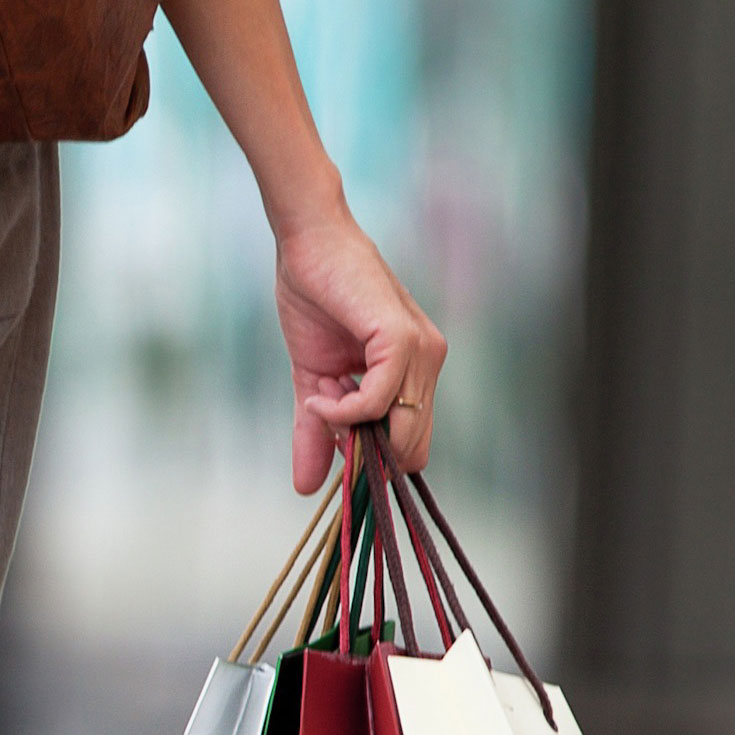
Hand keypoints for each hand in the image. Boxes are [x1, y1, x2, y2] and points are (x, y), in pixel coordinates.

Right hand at [273, 207, 447, 488]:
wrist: (308, 246)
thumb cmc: (315, 299)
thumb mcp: (313, 381)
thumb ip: (315, 432)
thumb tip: (306, 488)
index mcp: (414, 371)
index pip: (411, 444)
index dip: (370, 456)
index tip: (328, 439)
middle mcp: (428, 363)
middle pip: (411, 449)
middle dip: (360, 450)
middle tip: (320, 419)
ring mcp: (421, 353)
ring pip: (400, 431)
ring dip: (348, 430)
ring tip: (317, 400)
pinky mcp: (403, 341)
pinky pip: (380, 402)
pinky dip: (345, 412)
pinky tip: (320, 399)